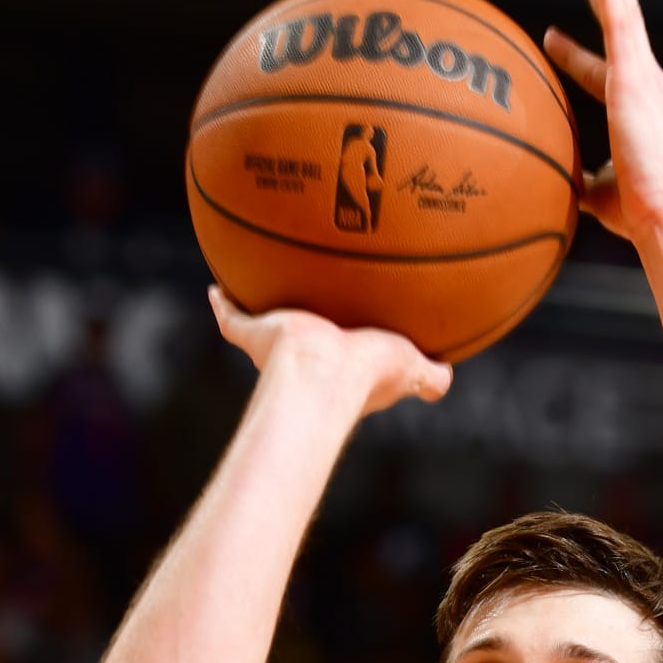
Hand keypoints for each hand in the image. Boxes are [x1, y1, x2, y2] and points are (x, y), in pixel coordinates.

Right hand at [207, 284, 451, 416]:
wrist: (324, 372)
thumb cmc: (368, 372)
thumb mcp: (413, 369)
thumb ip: (432, 378)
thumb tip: (445, 379)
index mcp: (346, 366)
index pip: (346, 356)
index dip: (349, 344)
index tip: (352, 332)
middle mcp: (311, 357)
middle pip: (306, 337)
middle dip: (306, 324)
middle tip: (308, 301)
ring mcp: (278, 349)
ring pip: (267, 326)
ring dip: (264, 308)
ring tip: (260, 283)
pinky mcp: (254, 335)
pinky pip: (232, 317)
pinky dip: (223, 303)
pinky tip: (216, 287)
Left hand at [544, 0, 662, 246]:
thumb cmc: (637, 214)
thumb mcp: (598, 194)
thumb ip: (579, 182)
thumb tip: (557, 187)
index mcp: (638, 111)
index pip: (603, 72)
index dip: (576, 56)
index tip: (551, 39)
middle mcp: (648, 86)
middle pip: (621, 29)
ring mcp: (644, 78)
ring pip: (625, 15)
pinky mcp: (636, 76)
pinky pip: (622, 19)